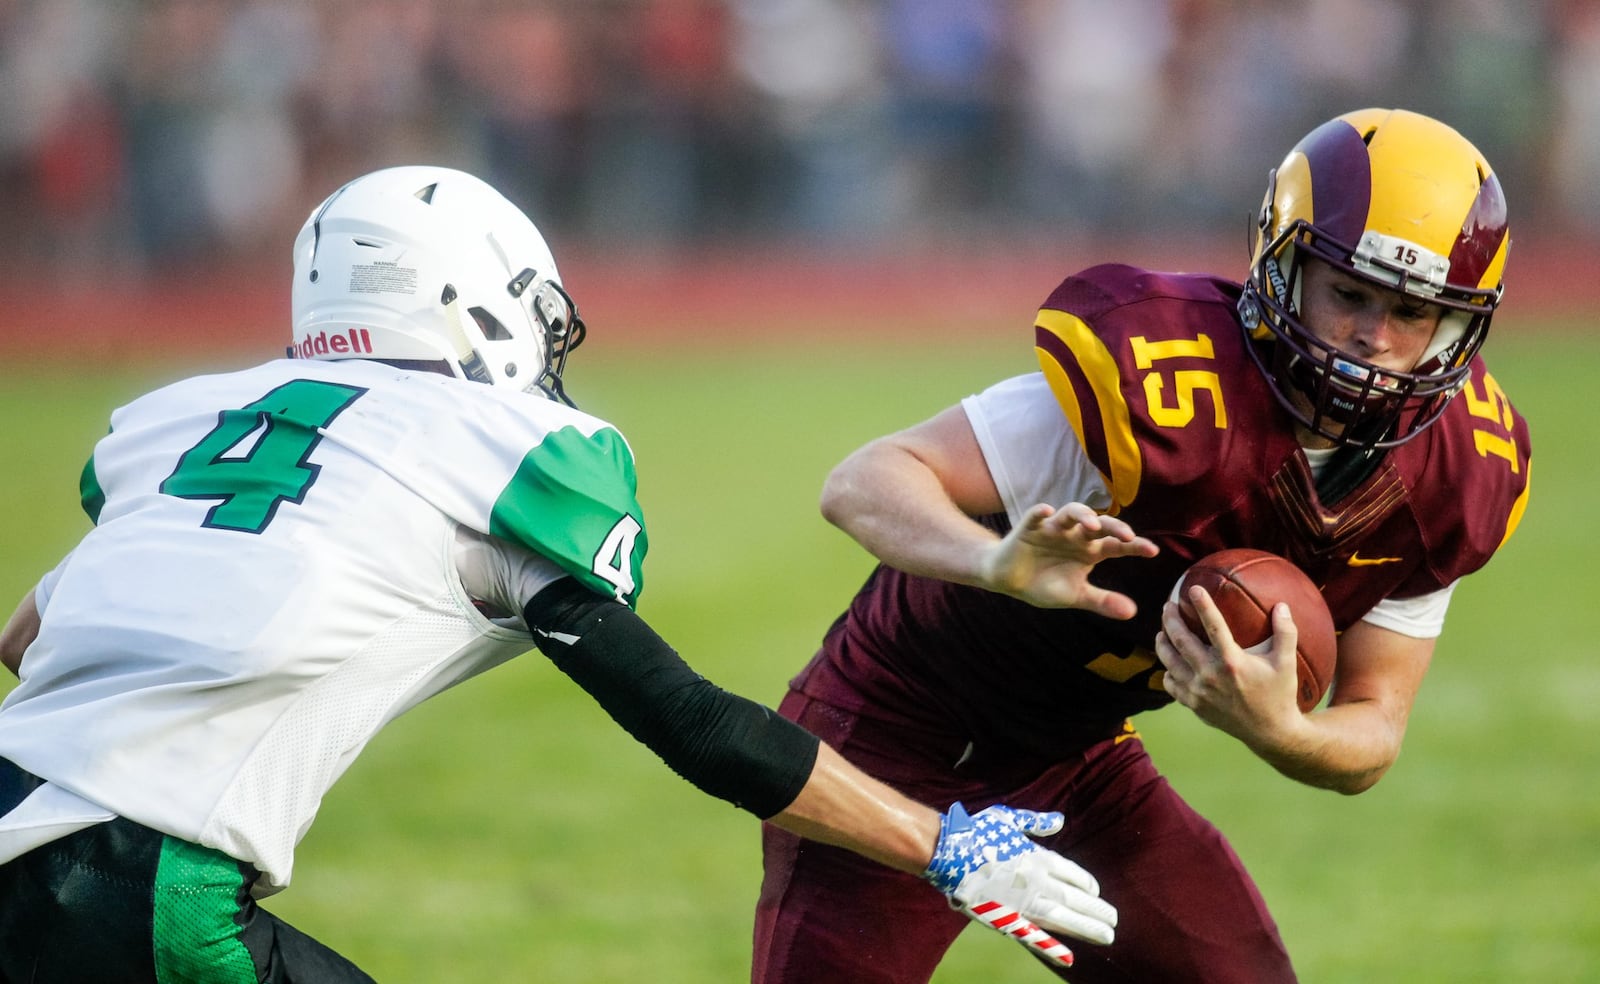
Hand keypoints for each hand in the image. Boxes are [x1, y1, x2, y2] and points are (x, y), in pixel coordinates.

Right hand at [923, 802, 1116, 967]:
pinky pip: (1032, 935)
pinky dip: (1051, 947)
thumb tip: (1059, 821)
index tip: (1096, 892)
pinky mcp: (1005, 917)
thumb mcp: (1008, 818)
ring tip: (1107, 937)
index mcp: (1037, 857)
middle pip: (1074, 897)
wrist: (946, 850)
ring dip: (1087, 927)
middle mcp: (1036, 880)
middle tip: (1114, 920)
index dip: (1087, 884)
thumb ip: (1036, 822)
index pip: (1073, 874)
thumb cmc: (974, 831)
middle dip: (1096, 909)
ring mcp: (1022, 901)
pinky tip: (1069, 958)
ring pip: (1063, 917)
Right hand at [978, 502, 1157, 615]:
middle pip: (1099, 525)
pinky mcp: (1029, 528)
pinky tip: (1047, 511)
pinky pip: (1035, 515)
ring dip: (1082, 515)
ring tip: (1091, 524)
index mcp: (1089, 551)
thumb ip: (1102, 601)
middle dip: (1113, 527)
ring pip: (1071, 513)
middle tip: (1127, 535)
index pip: (1116, 546)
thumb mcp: (1075, 595)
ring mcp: (1053, 529)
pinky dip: (1041, 513)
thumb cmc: (1044, 583)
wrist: (1009, 580)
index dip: (1134, 546)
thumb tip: (1133, 612)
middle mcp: (1075, 536)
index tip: (1153, 550)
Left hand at [1156, 589, 1301, 739]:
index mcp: (1232, 662)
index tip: (1193, 588)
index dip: (1203, 605)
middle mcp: (1210, 675)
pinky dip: (1167, 672)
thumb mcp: (1286, 663)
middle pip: (1181, 640)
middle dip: (1170, 619)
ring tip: (1161, 631)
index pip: (1213, 626)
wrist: (1270, 733)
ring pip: (1169, 661)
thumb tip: (1282, 605)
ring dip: (1162, 643)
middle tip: (1168, 605)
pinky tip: (1170, 663)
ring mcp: (1199, 692)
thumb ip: (1285, 632)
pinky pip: (1171, 684)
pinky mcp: (1193, 705)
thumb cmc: (1279, 695)